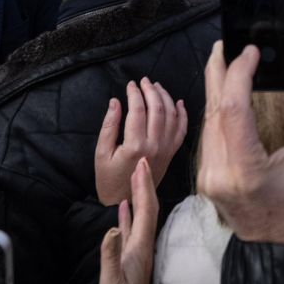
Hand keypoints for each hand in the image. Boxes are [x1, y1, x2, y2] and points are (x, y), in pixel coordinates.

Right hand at [94, 79, 187, 205]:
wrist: (126, 202)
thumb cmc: (109, 179)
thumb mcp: (102, 153)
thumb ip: (109, 126)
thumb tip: (116, 101)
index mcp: (135, 145)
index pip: (138, 110)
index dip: (135, 93)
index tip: (130, 84)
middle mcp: (155, 146)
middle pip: (158, 109)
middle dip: (151, 91)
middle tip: (144, 81)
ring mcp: (166, 150)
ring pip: (172, 116)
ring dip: (166, 98)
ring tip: (156, 87)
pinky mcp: (172, 154)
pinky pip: (182, 130)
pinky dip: (182, 114)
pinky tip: (178, 102)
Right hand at [97, 158, 157, 283]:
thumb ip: (111, 257)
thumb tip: (112, 228)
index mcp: (139, 249)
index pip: (146, 211)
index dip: (144, 187)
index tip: (142, 164)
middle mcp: (142, 248)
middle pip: (148, 210)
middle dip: (145, 185)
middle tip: (142, 162)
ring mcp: (138, 254)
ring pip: (141, 217)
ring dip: (139, 196)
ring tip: (135, 177)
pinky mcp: (131, 260)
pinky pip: (132, 230)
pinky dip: (128, 215)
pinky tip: (123, 210)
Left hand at [197, 42, 283, 244]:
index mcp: (245, 171)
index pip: (232, 110)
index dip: (239, 74)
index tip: (251, 51)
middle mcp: (218, 174)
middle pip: (212, 112)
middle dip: (218, 73)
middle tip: (225, 44)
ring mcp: (208, 178)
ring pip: (207, 123)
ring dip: (215, 90)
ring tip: (224, 61)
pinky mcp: (207, 179)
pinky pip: (208, 137)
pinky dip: (216, 111)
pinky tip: (224, 95)